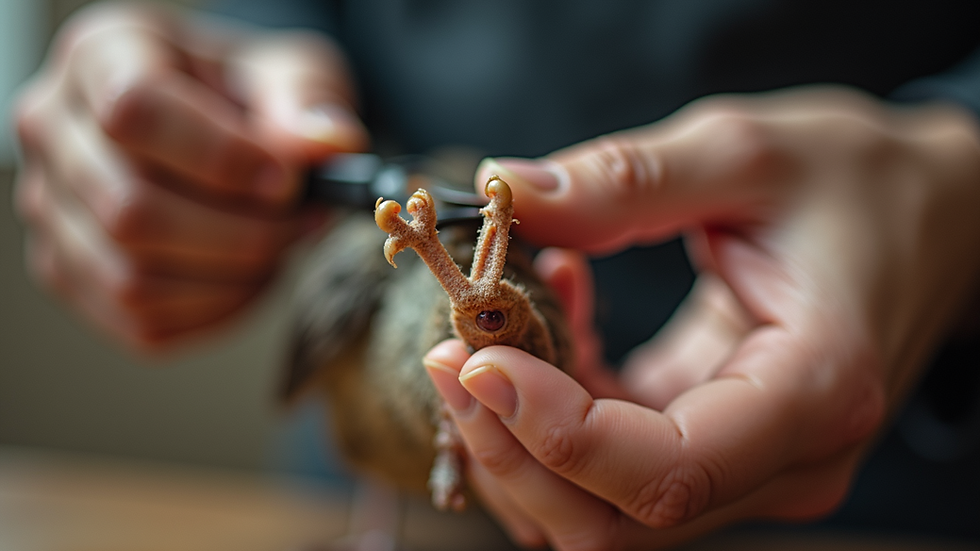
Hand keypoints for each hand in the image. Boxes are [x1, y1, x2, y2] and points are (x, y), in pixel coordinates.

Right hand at [14, 2, 367, 348]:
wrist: (221, 124)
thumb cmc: (248, 94)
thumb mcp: (290, 74)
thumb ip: (306, 104)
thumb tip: (325, 147)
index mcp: (100, 55)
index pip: (132, 110)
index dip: (220, 157)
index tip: (288, 180)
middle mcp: (54, 130)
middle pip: (130, 209)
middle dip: (240, 232)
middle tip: (303, 223)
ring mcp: (51, 208)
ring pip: (132, 278)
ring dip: (231, 279)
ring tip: (282, 248)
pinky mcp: (71, 272)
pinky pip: (142, 321)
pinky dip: (215, 311)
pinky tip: (254, 277)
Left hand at [425, 86, 979, 548]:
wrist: (928, 216)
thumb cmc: (860, 182)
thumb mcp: (748, 154)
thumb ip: (627, 180)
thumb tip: (509, 193)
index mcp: (814, 392)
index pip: (666, 472)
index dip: (555, 434)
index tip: (476, 357)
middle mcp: (785, 460)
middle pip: (614, 521)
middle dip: (511, 450)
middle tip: (451, 352)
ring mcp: (748, 467)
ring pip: (598, 511)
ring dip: (519, 438)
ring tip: (492, 327)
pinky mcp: (712, 446)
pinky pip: (608, 462)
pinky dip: (554, 410)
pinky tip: (556, 316)